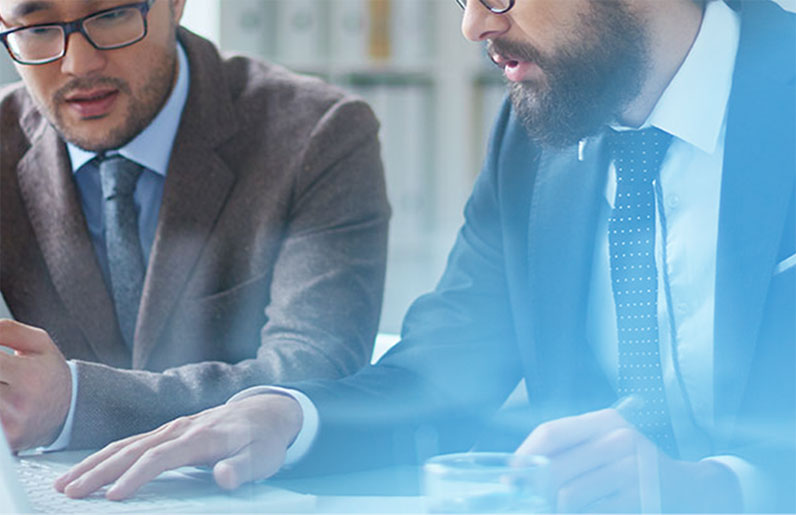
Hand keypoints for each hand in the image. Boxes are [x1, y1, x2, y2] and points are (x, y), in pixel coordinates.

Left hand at [0, 319, 71, 449]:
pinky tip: (5, 401)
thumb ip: (8, 330)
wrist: (70, 409)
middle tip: (2, 374)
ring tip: (4, 384)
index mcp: (27, 375)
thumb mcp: (40, 343)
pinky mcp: (7, 442)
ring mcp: (10, 426)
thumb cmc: (50, 373)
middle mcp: (19, 403)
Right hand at [55, 393, 302, 500]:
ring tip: (65, 483)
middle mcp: (181, 428)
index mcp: (201, 437)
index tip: (114, 496)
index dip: (136, 476)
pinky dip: (106, 455)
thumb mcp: (263, 458)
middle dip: (100, 470)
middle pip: (133, 449)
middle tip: (69, 491)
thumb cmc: (264, 440)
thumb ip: (243, 468)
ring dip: (95, 462)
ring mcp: (172, 428)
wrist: (266, 411)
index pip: (161, 457)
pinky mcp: (168, 432)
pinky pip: (131, 442)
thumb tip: (224, 476)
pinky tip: (88, 469)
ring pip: (126, 443)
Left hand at [516, 408, 741, 512]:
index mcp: (606, 421)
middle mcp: (621, 439)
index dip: (525, 456)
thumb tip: (518, 471)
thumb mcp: (605, 447)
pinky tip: (583, 513)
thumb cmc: (631, 468)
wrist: (688, 489)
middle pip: (555, 467)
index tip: (511, 476)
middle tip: (529, 502)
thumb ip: (569, 453)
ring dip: (557, 510)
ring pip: (569, 496)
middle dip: (535, 491)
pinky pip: (592, 512)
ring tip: (559, 509)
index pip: (551, 433)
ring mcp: (633, 469)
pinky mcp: (641, 498)